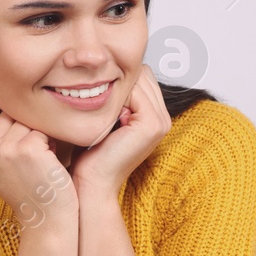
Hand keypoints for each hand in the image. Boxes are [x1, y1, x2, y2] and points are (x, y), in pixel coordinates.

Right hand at [0, 98, 75, 226]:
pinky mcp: (27, 149)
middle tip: (29, 156)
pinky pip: (42, 129)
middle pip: (8, 111)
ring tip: (38, 159)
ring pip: (26, 119)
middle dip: (23, 126)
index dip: (3, 114)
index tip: (14, 136)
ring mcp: (4, 149)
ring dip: (38, 135)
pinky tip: (47, 162)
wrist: (44, 217)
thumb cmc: (24, 186)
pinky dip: (49, 143)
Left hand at [68, 65, 170, 198]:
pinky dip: (116, 97)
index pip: (142, 77)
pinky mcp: (152, 124)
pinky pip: (135, 91)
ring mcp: (161, 121)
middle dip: (119, 81)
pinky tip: (104, 115)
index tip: (97, 95)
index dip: (119, 80)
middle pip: (143, 75)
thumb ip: (115, 100)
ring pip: (139, 80)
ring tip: (101, 110)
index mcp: (156, 117)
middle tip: (98, 101)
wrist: (93, 183)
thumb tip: (104, 72)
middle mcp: (164, 118)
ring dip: (115, 88)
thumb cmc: (92, 156)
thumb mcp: (107, 121)